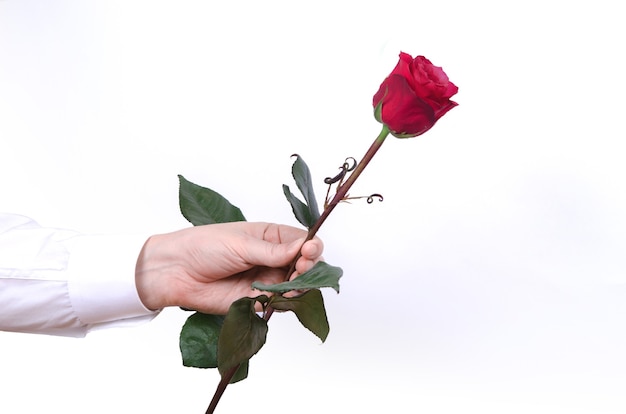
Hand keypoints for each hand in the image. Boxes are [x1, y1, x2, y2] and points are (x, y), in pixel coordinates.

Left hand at [135, 222, 322, 313]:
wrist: (176, 272)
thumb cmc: (204, 246)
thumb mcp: (242, 243)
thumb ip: (274, 251)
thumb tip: (305, 248)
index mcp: (271, 237)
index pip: (303, 241)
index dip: (312, 247)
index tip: (309, 252)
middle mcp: (273, 259)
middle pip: (305, 265)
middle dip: (309, 268)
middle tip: (300, 269)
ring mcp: (266, 280)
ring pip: (296, 287)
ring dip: (299, 287)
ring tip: (290, 286)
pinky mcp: (257, 301)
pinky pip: (279, 304)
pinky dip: (284, 303)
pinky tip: (280, 299)